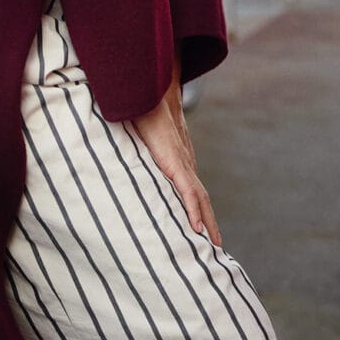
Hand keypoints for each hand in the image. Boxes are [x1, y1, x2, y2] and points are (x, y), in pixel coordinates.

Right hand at [133, 77, 220, 246]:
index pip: (192, 190)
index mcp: (177, 160)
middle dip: (210, 222)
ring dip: (208, 222)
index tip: (202, 229)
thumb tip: (123, 157)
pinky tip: (197, 228)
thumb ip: (140, 151)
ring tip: (214, 245)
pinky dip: (194, 210)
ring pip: (200, 199)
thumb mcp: (141, 140)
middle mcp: (184, 164)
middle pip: (202, 198)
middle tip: (216, 246)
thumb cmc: (143, 112)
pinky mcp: (176, 162)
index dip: (199, 209)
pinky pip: (188, 191)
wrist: (150, 93)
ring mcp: (182, 163)